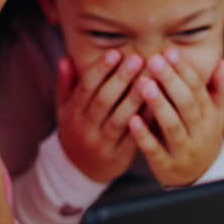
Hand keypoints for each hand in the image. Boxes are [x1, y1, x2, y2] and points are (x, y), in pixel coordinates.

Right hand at [56, 50, 145, 182]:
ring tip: (150, 79)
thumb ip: (66, 83)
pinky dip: (145, 119)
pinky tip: (157, 103)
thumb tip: (66, 58)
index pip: (85, 88)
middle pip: (103, 101)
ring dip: (136, 98)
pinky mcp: (119, 155)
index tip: (115, 53)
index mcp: (72, 113)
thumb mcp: (65, 108)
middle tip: (137, 59)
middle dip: (121, 79)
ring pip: (120, 118)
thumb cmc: (76, 128)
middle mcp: (85, 128)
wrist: (80, 169)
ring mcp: (102, 143)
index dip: (100, 70)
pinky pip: (134, 135)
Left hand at [128, 49, 223, 187]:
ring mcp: (184, 150)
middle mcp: (199, 133)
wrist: (199, 179)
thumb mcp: (215, 116)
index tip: (169, 52)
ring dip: (158, 105)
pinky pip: (155, 150)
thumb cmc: (202, 137)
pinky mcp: (167, 166)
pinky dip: (144, 135)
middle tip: (154, 60)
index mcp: (210, 117)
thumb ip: (218, 90)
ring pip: (172, 126)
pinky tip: (133, 119)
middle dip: (171, 81)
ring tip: (143, 84)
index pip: (198, 90)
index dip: (184, 71)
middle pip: (186, 104)